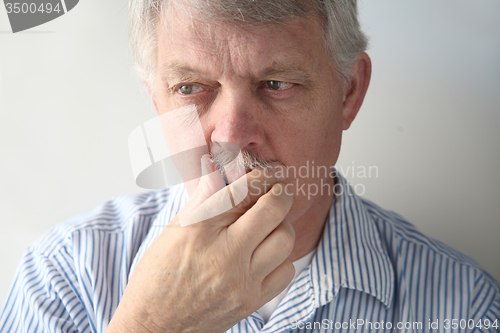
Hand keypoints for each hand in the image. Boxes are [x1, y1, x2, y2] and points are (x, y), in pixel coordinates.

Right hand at [106, 160, 294, 332]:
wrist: (155, 325)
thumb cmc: (159, 275)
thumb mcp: (175, 229)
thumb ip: (203, 199)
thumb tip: (219, 169)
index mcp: (199, 230)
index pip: (242, 192)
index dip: (262, 176)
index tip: (270, 172)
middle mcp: (224, 254)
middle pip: (272, 211)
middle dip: (281, 193)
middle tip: (278, 190)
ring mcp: (242, 281)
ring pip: (285, 239)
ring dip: (282, 224)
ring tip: (271, 223)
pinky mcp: (252, 301)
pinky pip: (286, 271)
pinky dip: (281, 256)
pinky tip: (267, 253)